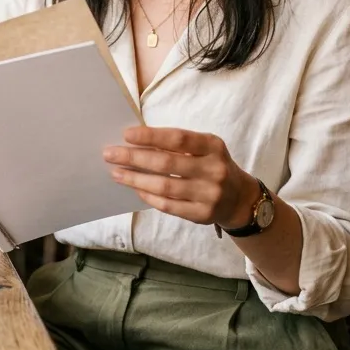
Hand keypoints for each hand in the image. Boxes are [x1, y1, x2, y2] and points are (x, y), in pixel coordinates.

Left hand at [103, 126, 258, 228]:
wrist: (239, 198)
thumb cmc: (213, 165)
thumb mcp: (205, 148)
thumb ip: (178, 145)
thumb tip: (137, 142)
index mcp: (213, 146)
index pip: (178, 138)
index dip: (150, 136)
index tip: (126, 134)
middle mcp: (214, 169)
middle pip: (167, 163)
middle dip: (134, 157)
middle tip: (110, 154)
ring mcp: (209, 194)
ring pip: (164, 186)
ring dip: (136, 179)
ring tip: (116, 173)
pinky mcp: (202, 214)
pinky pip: (168, 205)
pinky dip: (148, 196)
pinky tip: (135, 188)